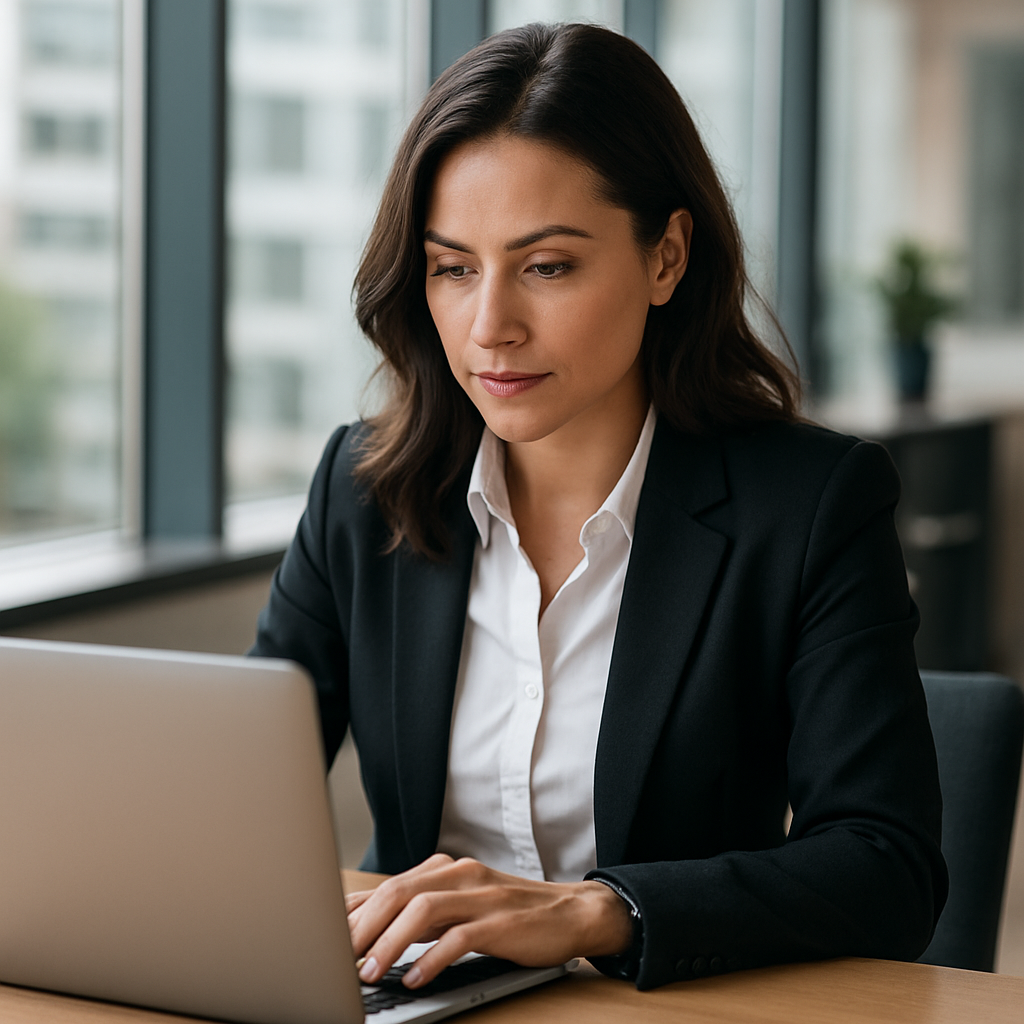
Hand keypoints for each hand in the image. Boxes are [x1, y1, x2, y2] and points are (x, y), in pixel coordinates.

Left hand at [346, 853, 632, 988]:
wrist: (570, 911)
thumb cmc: (509, 914)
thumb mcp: (459, 907)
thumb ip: (419, 914)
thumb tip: (367, 932)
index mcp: (445, 870)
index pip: (386, 886)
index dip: (351, 912)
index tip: (322, 936)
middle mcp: (459, 875)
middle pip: (398, 892)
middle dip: (362, 926)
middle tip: (337, 958)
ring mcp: (481, 895)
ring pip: (423, 910)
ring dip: (390, 942)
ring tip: (369, 972)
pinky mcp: (501, 920)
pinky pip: (459, 937)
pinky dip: (432, 960)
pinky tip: (416, 979)